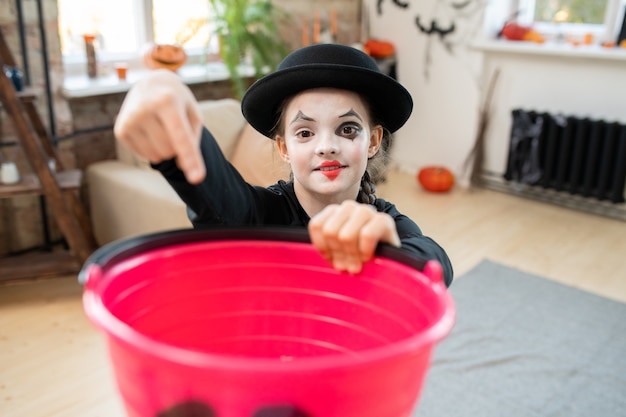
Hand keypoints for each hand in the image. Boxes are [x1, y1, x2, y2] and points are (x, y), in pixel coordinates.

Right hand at [113, 69, 205, 183]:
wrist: (151, 83)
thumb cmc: (178, 101)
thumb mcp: (193, 113)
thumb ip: (193, 139)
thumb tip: (182, 166)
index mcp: (167, 100)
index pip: (181, 137)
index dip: (191, 159)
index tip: (197, 179)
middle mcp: (144, 108)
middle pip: (170, 150)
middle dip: (177, 146)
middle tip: (174, 125)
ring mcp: (128, 119)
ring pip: (157, 156)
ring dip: (166, 148)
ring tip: (162, 127)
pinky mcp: (120, 130)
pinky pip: (145, 155)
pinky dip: (153, 149)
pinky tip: (151, 131)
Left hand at [308, 200, 400, 273]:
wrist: (390, 259)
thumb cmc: (358, 257)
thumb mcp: (337, 252)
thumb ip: (325, 249)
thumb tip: (313, 259)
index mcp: (334, 212)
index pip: (317, 225)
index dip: (323, 248)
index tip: (332, 260)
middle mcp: (349, 207)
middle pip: (330, 232)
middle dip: (338, 254)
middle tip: (347, 267)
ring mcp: (367, 211)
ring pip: (346, 235)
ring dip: (352, 256)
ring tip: (357, 265)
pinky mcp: (384, 220)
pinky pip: (367, 235)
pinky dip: (365, 252)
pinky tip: (369, 258)